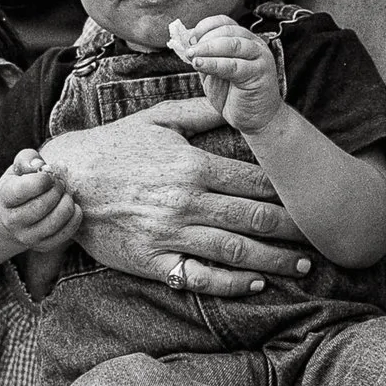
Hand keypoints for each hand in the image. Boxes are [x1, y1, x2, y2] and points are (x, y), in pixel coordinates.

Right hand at [0, 145, 82, 253]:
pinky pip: (67, 232)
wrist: (12, 215)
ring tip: (64, 195)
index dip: (45, 179)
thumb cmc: (19, 186)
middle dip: (58, 189)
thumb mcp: (18, 168)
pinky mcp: (43, 245)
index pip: (27, 188)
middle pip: (44, 204)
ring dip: (67, 202)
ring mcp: (27, 236)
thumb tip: (39, 166)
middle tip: (59, 184)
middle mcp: (12, 220)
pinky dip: (75, 216)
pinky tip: (70, 207)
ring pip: (57, 219)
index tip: (48, 176)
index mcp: (5, 197)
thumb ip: (27, 159)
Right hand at [59, 94, 315, 296]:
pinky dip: (231, 284)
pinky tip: (255, 284)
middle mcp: (187, 202)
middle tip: (320, 236)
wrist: (65, 181)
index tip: (310, 196)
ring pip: (235, 251)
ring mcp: (171, 235)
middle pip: (254, 218)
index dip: (287, 190)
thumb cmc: (112, 146)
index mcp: (193, 166)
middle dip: (292, 229)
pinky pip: (200, 277)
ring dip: (273, 261)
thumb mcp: (157, 119)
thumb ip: (201, 111)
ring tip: (300, 267)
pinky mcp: (154, 261)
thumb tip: (235, 100)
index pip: (255, 181)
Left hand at [167, 13, 284, 138]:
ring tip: (192, 56)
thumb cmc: (235, 96)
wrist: (257, 119)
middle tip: (188, 50)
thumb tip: (186, 45)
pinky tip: (199, 65)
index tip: (190, 39)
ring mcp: (260, 58)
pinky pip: (234, 65)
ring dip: (208, 48)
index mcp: (244, 40)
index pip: (225, 22)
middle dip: (204, 39)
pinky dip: (214, 64)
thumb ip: (205, 58)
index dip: (205, 26)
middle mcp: (255, 45)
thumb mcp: (214, 73)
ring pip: (233, 45)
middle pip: (228, 31)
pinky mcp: (260, 74)